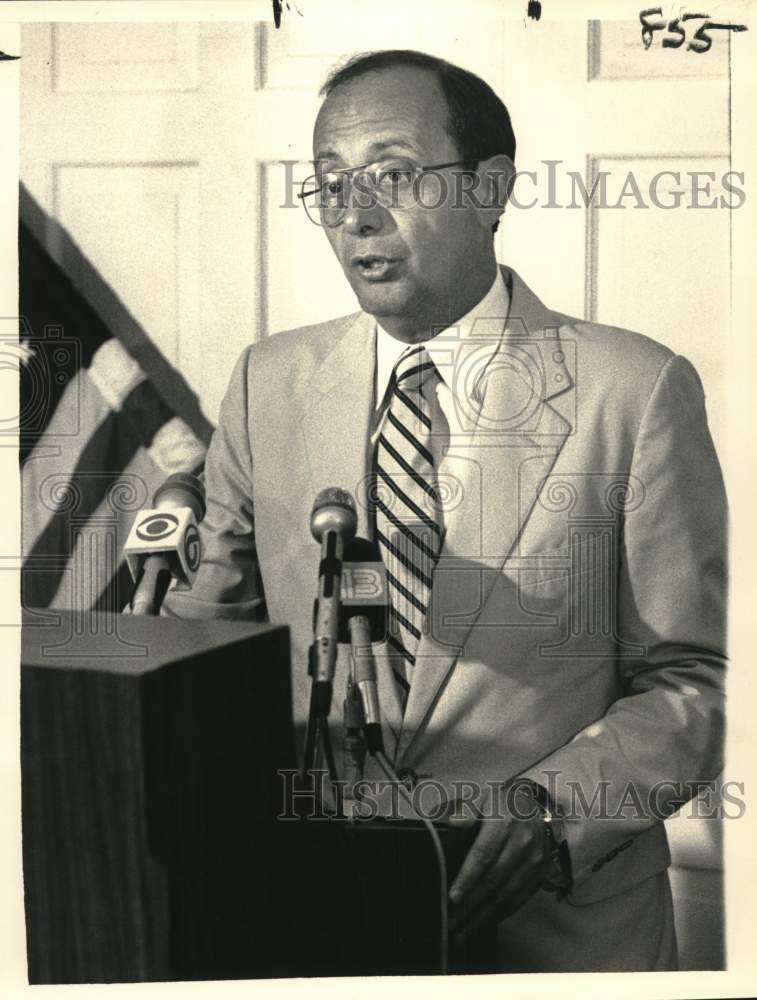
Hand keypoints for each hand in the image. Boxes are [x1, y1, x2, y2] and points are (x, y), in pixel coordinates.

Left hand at [447, 784, 550, 942]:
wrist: (535, 806)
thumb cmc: (501, 805)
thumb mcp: (482, 798)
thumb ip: (467, 810)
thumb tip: (453, 823)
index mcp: (504, 824)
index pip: (483, 855)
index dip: (468, 878)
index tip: (453, 898)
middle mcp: (522, 845)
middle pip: (493, 881)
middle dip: (471, 906)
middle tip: (452, 924)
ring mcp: (533, 862)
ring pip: (506, 896)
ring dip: (484, 917)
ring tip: (464, 932)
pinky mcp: (539, 875)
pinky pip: (519, 900)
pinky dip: (501, 915)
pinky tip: (485, 923)